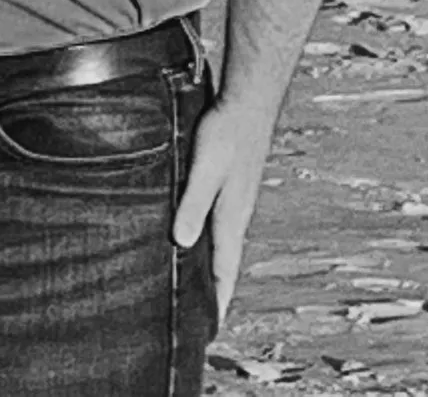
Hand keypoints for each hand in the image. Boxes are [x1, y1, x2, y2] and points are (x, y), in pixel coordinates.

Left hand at [171, 93, 275, 320]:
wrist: (246, 101)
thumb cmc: (225, 133)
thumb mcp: (205, 169)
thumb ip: (193, 203)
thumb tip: (181, 243)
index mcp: (232, 217)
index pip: (226, 269)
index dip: (219, 298)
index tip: (212, 327)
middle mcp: (235, 213)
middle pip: (223, 260)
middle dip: (214, 288)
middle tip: (200, 315)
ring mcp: (232, 199)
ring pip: (219, 241)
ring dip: (209, 263)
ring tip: (193, 283)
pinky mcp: (227, 183)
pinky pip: (215, 221)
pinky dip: (205, 237)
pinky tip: (190, 233)